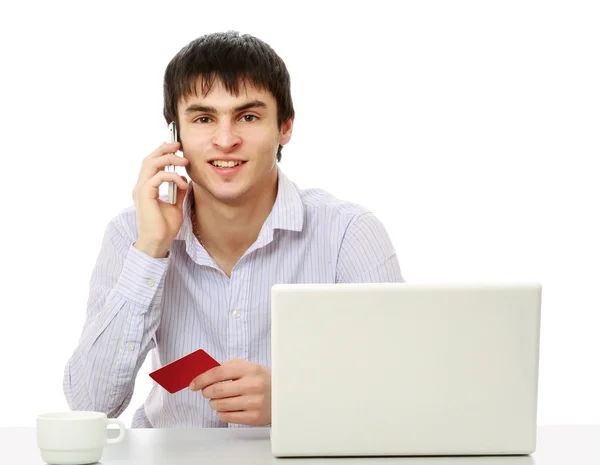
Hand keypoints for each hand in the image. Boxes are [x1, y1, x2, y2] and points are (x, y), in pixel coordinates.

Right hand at [132, 142, 189, 257]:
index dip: (161, 152)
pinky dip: (173, 177)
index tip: (176, 147)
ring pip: (151, 164)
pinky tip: (183, 184)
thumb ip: (178, 192)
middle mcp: (141, 187)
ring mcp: (141, 190)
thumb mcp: (176, 205)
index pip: (151, 164)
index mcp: (146, 188)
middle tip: (178, 145)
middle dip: (164, 149)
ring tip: (184, 161)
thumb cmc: (165, 227)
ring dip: (169, 159)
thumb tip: (185, 180)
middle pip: (149, 159)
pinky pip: (158, 177)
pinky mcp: (145, 195)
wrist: (158, 242)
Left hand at [190, 359, 271, 425]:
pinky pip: (227, 417)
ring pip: (220, 405)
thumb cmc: (262, 379)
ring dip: (213, 403)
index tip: (193, 384)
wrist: (283, 395)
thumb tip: (205, 374)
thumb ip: (228, 367)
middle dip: (206, 392)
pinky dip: (221, 413)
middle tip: (206, 392)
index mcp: (249, 369)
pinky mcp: (253, 417)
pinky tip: (226, 408)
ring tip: (217, 400)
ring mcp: (253, 403)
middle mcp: (252, 385)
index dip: (202, 379)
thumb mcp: (249, 367)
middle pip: (217, 390)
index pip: (218, 372)